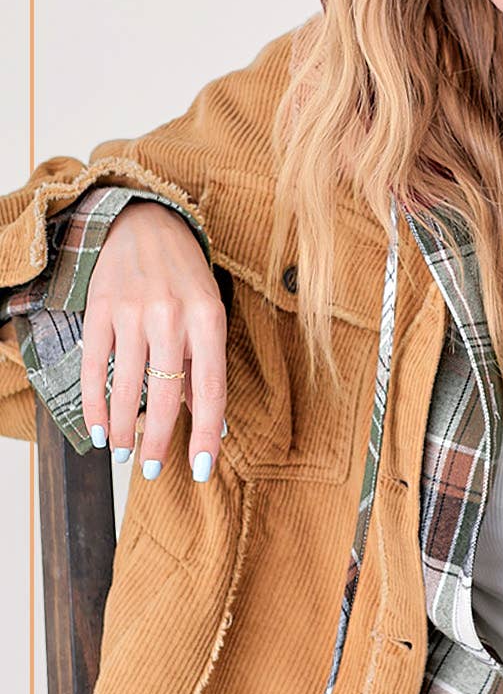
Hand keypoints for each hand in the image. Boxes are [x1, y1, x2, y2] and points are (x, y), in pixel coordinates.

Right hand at [81, 200, 226, 477]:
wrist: (144, 223)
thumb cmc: (185, 277)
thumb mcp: (209, 314)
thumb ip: (205, 367)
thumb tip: (216, 423)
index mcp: (209, 319)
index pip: (210, 389)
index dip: (206, 434)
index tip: (202, 470)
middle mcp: (172, 316)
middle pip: (166, 394)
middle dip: (159, 440)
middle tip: (152, 470)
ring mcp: (133, 312)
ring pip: (127, 385)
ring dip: (123, 428)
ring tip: (122, 453)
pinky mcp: (101, 309)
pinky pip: (95, 366)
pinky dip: (95, 403)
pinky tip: (97, 427)